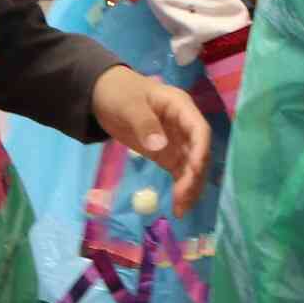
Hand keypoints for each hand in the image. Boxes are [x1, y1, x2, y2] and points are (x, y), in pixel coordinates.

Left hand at [91, 68, 211, 215]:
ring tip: (181, 209)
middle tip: (182, 199)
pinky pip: (179, 173)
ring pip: (191, 167)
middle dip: (194, 176)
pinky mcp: (166, 154)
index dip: (200, 150)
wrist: (103, 94)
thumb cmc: (119, 92)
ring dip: (190, 187)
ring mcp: (177, 141)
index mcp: (180, 107)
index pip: (199, 130)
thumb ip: (144, 124)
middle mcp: (184, 126)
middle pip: (198, 152)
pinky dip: (181, 188)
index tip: (194, 171)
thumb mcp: (129, 105)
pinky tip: (178, 206)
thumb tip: (159, 145)